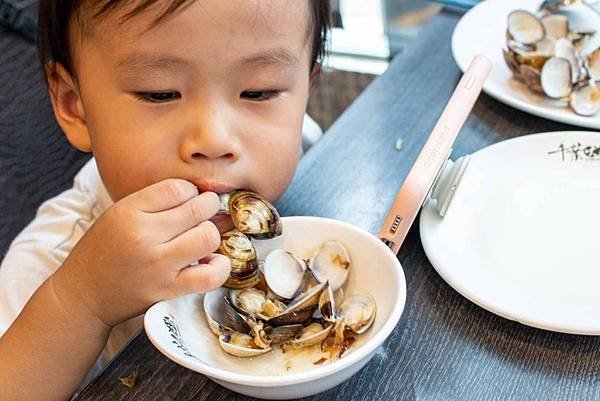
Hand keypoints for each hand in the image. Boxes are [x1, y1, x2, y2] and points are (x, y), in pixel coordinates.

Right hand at [51, 179, 230, 326]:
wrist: (83, 294)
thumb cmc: (105, 250)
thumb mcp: (120, 213)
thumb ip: (156, 201)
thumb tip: (202, 194)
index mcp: (129, 211)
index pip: (178, 188)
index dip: (190, 192)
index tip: (187, 200)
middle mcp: (144, 236)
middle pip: (198, 208)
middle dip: (207, 208)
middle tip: (201, 215)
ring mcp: (158, 264)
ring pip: (208, 237)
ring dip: (211, 235)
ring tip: (201, 238)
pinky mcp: (168, 289)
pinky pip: (210, 276)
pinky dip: (219, 267)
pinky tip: (211, 261)